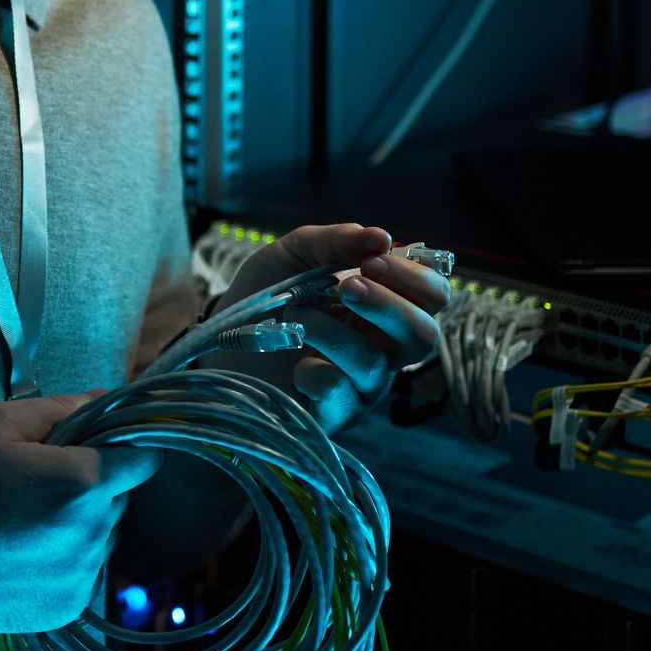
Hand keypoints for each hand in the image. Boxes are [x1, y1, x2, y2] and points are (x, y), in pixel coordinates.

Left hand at [206, 221, 448, 434]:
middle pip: (423, 336)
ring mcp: (360, 385)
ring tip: (297, 315)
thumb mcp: (295, 254)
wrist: (218, 337)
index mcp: (384, 307)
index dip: (413, 278)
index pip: (432, 296)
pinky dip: (319, 375)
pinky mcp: (332, 413)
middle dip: (389, 307)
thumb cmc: (266, 295)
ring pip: (378, 365)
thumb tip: (381, 236)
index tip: (373, 261)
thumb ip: (336, 241)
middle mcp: (382, 348)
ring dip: (336, 334)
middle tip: (347, 288)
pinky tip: (296, 365)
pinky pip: (343, 398)